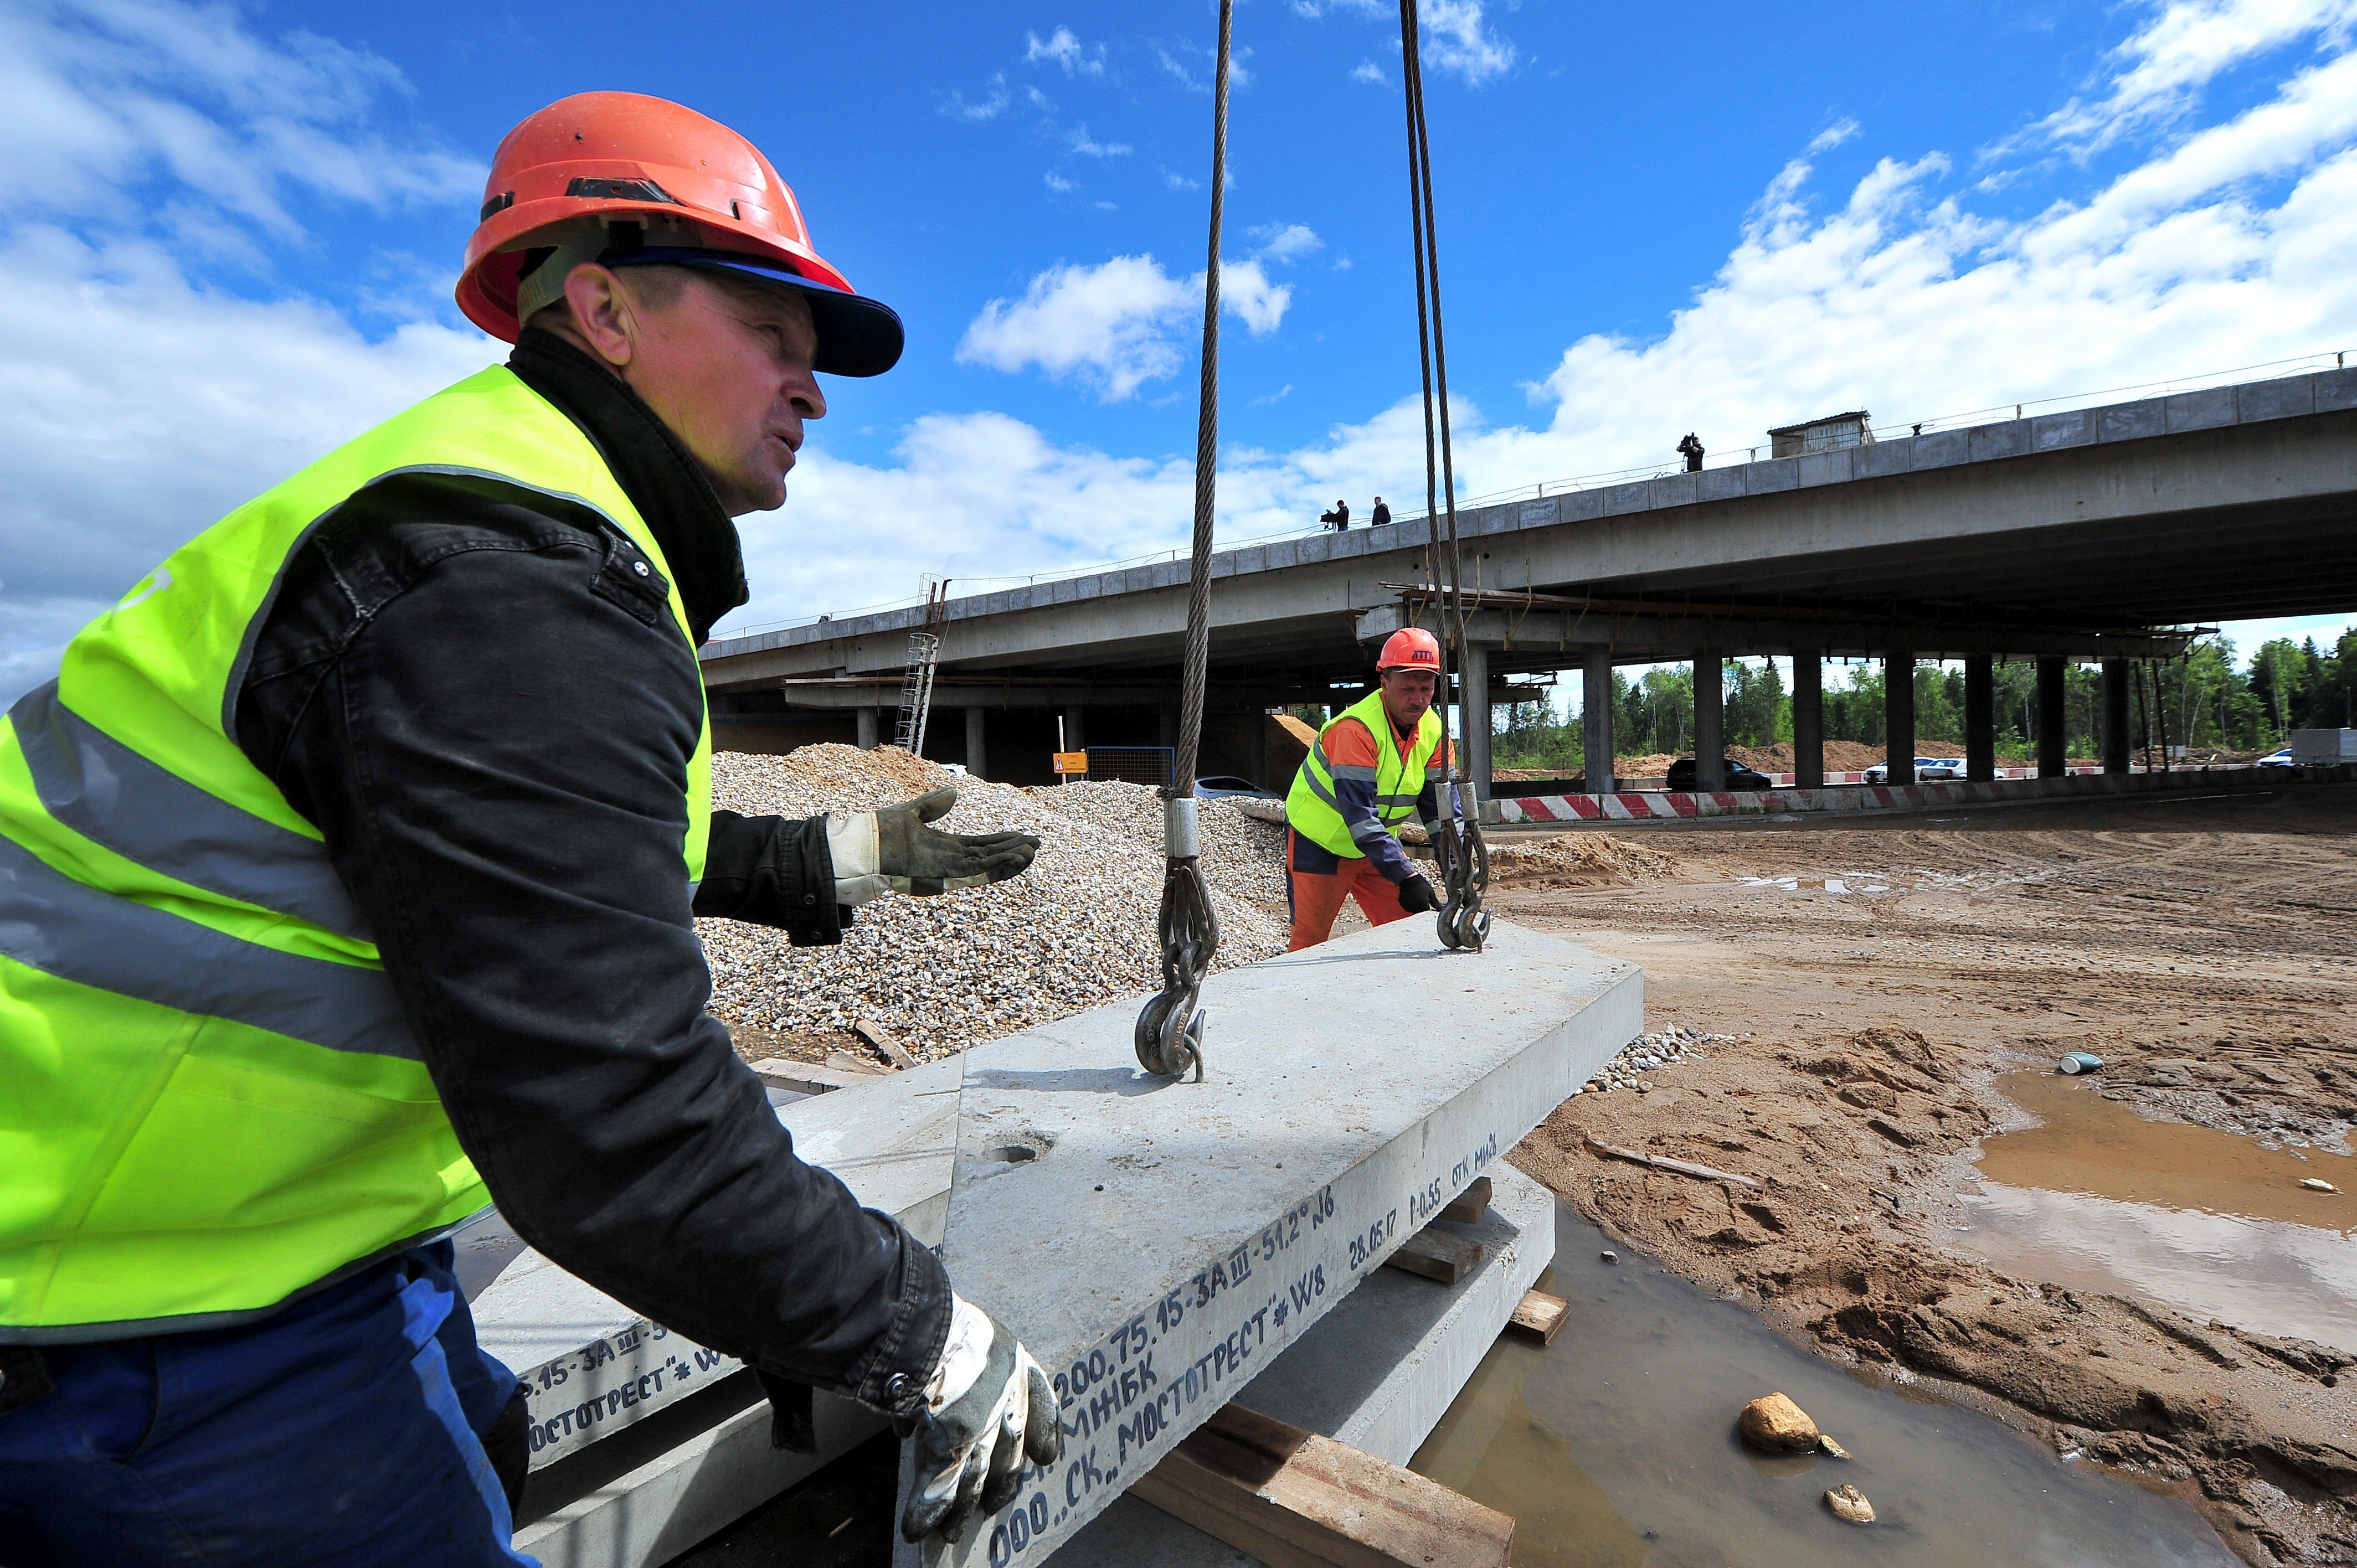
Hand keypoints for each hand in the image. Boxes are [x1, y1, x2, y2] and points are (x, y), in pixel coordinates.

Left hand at [832, 787, 1040, 903]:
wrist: (863, 845)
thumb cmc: (881, 831)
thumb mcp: (913, 811)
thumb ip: (934, 804)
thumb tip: (953, 793)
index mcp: (945, 847)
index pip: (981, 845)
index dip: (1003, 842)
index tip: (1022, 837)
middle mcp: (950, 860)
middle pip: (990, 856)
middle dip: (1014, 851)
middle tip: (1037, 845)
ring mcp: (948, 869)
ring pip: (988, 866)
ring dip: (1010, 860)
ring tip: (1032, 852)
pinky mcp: (945, 874)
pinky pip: (977, 871)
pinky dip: (997, 865)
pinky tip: (1014, 857)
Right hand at [900, 1294, 1061, 1543]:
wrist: (923, 1331)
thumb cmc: (940, 1327)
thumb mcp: (965, 1337)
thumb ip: (956, 1374)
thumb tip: (919, 1414)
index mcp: (1014, 1364)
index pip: (1042, 1403)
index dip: (1045, 1431)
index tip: (1044, 1456)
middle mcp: (1005, 1402)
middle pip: (1008, 1455)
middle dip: (999, 1484)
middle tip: (992, 1505)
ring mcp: (979, 1429)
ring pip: (974, 1479)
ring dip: (962, 1509)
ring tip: (952, 1533)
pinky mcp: (949, 1449)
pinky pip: (938, 1488)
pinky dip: (925, 1510)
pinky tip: (915, 1529)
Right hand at [1397, 873, 1439, 913]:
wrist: (1409, 878)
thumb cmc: (1422, 884)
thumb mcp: (1430, 892)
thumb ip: (1435, 903)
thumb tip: (1441, 909)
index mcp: (1422, 903)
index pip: (1426, 910)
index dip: (1427, 906)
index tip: (1426, 900)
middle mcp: (1414, 905)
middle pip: (1419, 911)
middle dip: (1420, 907)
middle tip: (1420, 898)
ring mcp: (1407, 904)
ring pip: (1412, 910)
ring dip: (1414, 907)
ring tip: (1415, 897)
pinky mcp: (1402, 903)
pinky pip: (1406, 907)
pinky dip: (1408, 904)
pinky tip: (1410, 898)